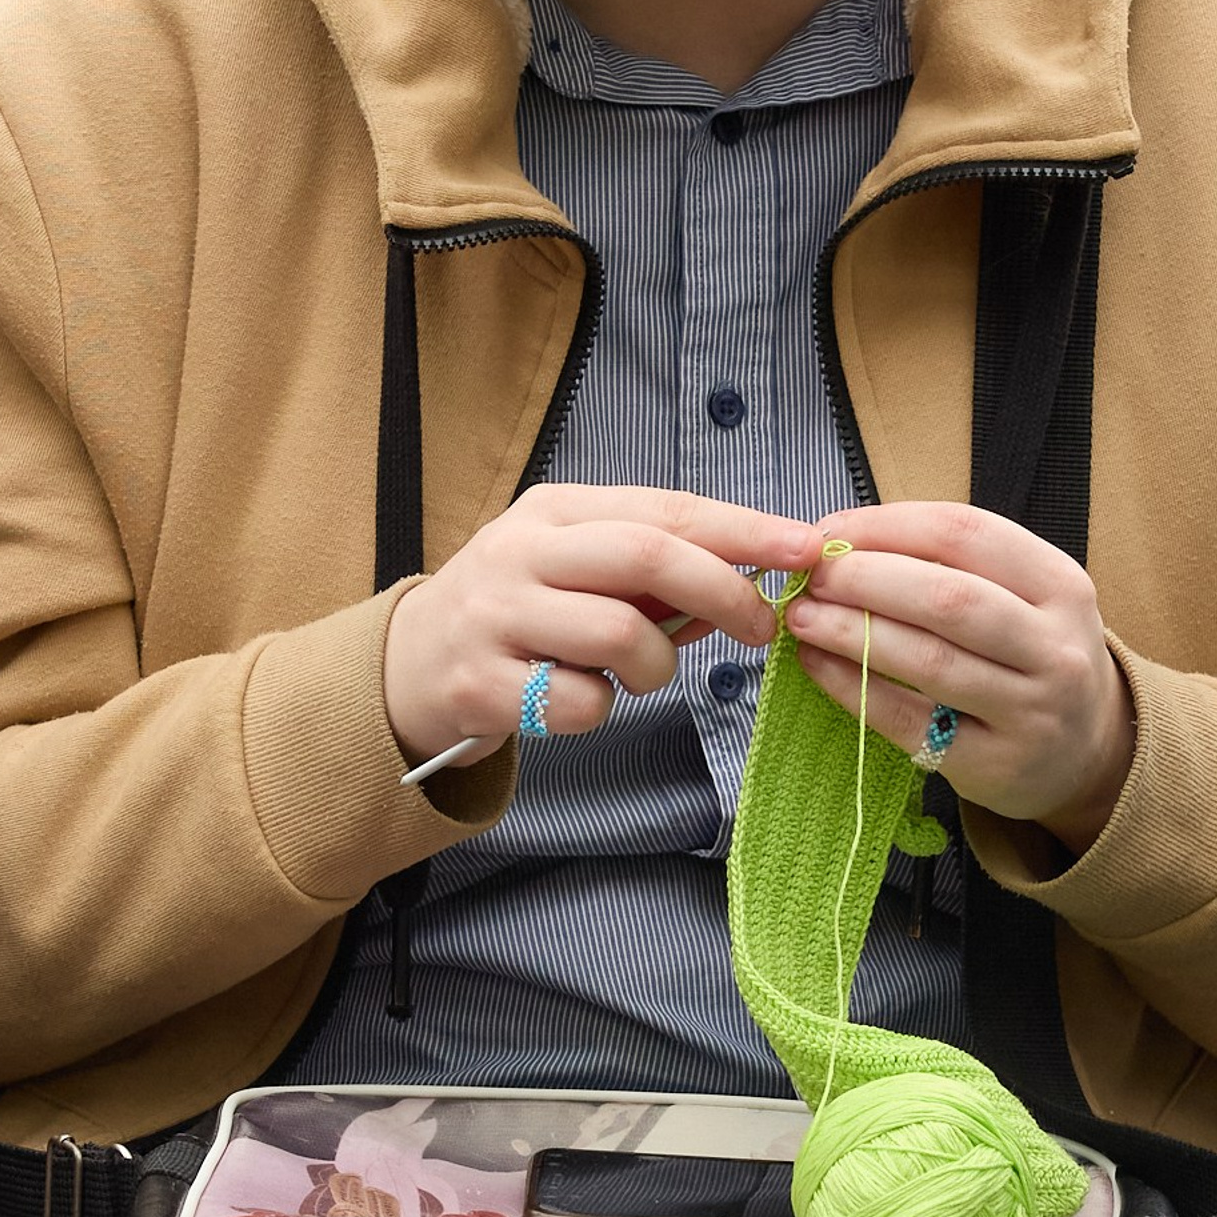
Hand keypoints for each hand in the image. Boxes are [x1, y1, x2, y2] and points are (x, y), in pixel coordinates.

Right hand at [382, 486, 820, 772]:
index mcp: (557, 510)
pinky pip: (579, 702)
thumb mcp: (577, 567)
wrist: (409, 667)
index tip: (808, 547)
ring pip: (620, 633)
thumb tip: (747, 586)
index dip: (745, 529)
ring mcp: (496, 615)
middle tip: (760, 626)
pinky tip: (576, 698)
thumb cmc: (522, 610)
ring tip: (636, 673)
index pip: (667, 508)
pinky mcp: (480, 683)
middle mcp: (522, 551)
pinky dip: (599, 709)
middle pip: (646, 555)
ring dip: (656, 665)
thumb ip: (652, 571)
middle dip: (723, 589)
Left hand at [780, 502, 1134, 853]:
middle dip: (866, 578)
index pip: (964, 533)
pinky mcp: (995, 766)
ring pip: (928, 660)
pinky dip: (852, 688)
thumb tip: (840, 541)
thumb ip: (947, 565)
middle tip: (812, 575)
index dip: (887, 526)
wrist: (1088, 752)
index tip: (829, 531)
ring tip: (801, 616)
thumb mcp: (1021, 597)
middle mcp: (1055, 647)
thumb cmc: (1029, 655)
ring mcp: (1031, 711)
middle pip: (948, 598)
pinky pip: (909, 720)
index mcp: (1060, 584)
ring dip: (850, 632)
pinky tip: (817, 665)